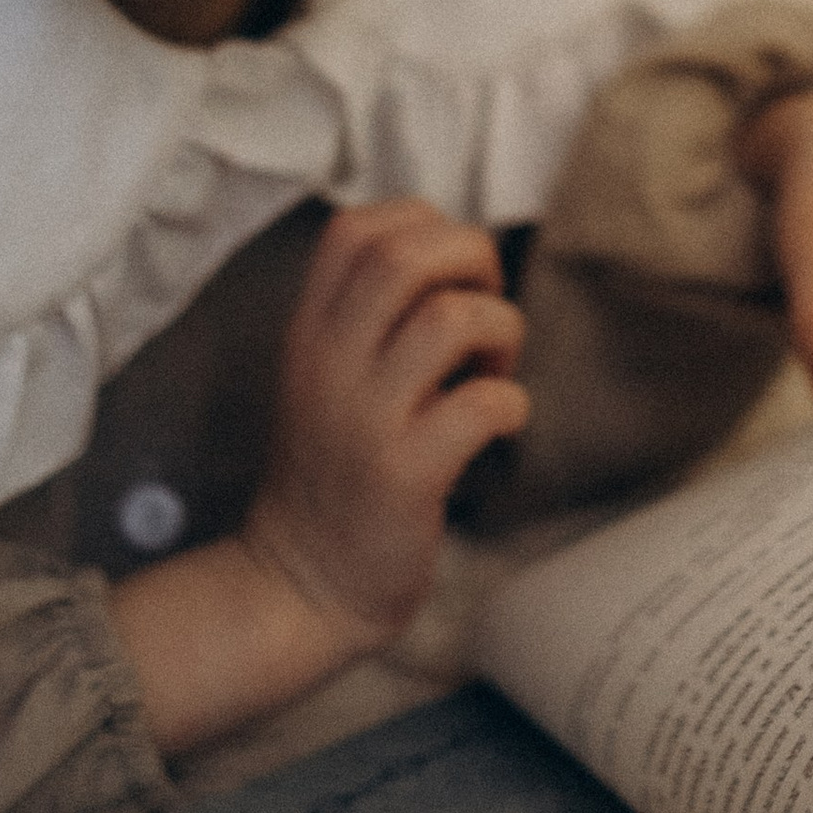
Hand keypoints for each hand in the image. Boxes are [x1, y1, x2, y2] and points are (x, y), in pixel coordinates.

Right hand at [108, 198, 524, 760]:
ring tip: (492, 368)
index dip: (424, 227)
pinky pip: (481, 405)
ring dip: (499, 330)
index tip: (450, 275)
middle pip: (403, 254)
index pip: (357, 228)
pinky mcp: (403, 476)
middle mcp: (328, 365)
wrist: (302, 585)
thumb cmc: (336, 475)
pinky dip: (511, 403)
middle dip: (471, 259)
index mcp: (309, 333)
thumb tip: (456, 260)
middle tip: (485, 307)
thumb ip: (372, 319)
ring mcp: (364, 420)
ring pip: (449, 319)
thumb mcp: (327, 378)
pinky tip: (499, 423)